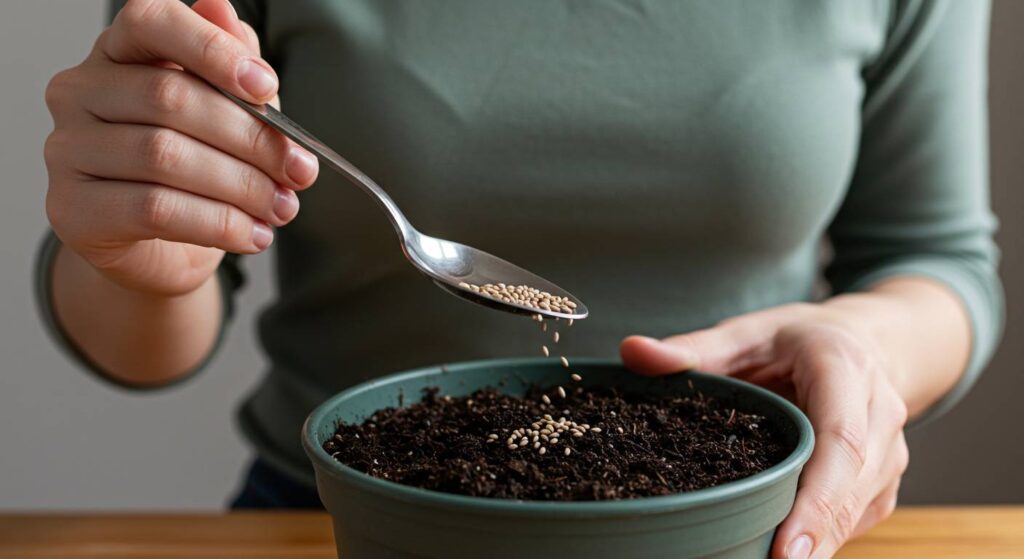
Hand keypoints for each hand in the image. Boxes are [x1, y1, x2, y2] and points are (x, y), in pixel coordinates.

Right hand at [44, 0, 317, 295]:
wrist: (157, 249)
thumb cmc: (194, 170)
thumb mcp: (228, 112)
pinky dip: (218, 224)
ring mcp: (68, 151)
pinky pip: (155, 210)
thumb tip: (227, 11)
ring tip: (282, 207)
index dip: (211, 49)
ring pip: (164, 157)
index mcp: (118, 52)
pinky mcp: (73, 211)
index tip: (266, 86)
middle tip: (301, 171)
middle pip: (170, 98)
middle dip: (251, 139)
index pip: (151, 23)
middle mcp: (80, 92)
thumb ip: (233, 65)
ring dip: (241, 187)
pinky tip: (253, 234)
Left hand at [622, 303, 909, 558]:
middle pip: (853, 485)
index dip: (818, 498)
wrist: (860, 342)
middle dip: (816, 536)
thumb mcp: (744, 333)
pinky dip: (823, 538)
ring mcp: (889, 451)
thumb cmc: (794, 339)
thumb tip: (631, 351)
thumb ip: (692, 348)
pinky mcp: (881, 480)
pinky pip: (857, 518)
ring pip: (859, 509)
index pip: (841, 440)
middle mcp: (879, 412)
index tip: (788, 547)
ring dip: (819, 544)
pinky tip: (787, 552)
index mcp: (845, 369)